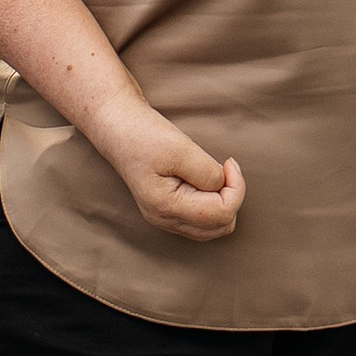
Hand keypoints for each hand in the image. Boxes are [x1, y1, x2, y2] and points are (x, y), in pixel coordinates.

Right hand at [100, 97, 246, 242]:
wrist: (119, 129)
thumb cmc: (144, 135)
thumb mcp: (179, 148)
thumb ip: (206, 172)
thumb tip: (224, 186)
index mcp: (166, 207)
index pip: (222, 213)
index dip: (236, 188)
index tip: (229, 162)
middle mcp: (164, 219)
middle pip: (220, 226)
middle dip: (232, 197)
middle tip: (224, 168)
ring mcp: (164, 218)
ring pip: (213, 227)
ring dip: (223, 201)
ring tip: (214, 173)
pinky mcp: (167, 211)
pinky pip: (201, 220)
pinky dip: (213, 203)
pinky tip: (205, 180)